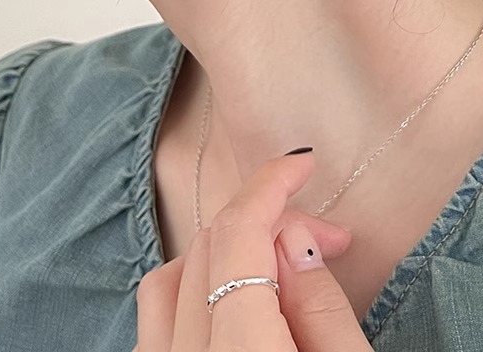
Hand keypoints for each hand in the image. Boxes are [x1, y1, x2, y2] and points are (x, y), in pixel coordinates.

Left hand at [133, 148, 372, 349]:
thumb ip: (321, 306)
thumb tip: (294, 237)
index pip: (239, 234)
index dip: (271, 185)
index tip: (304, 164)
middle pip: (209, 248)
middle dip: (268, 223)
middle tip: (327, 241)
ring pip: (170, 278)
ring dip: (223, 251)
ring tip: (278, 268)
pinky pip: (155, 319)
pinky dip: (191, 287)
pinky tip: (233, 300)